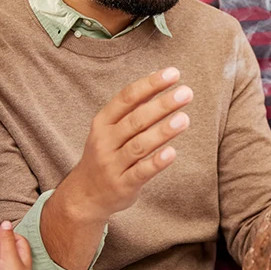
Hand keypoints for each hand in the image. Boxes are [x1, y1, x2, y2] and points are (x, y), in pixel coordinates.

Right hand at [71, 67, 192, 220]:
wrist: (84, 195)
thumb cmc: (105, 155)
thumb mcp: (109, 129)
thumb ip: (132, 108)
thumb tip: (158, 79)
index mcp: (102, 122)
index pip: (127, 97)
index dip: (150, 84)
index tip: (173, 74)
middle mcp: (105, 141)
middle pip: (136, 119)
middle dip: (162, 105)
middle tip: (186, 93)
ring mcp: (113, 164)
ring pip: (139, 145)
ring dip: (162, 131)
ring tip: (184, 119)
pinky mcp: (123, 185)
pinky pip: (141, 173)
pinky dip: (156, 162)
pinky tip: (172, 153)